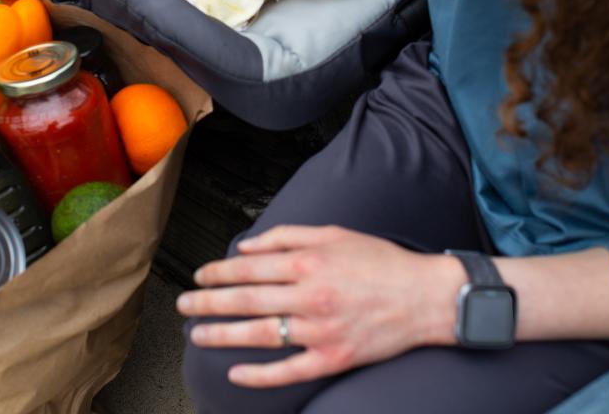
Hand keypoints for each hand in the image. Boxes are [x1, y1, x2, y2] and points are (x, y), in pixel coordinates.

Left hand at [177, 225, 462, 387]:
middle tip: (184, 306)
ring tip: (197, 335)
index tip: (200, 276)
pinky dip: (260, 375)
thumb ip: (287, 237)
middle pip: (247, 300)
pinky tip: (236, 373)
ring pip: (261, 335)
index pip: (249, 268)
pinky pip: (290, 371)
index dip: (219, 272)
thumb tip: (247, 245)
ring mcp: (321, 330)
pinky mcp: (334, 358)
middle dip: (208, 303)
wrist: (424, 295)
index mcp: (308, 262)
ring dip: (223, 335)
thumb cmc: (378, 260)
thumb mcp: (332, 234)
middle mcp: (310, 296)